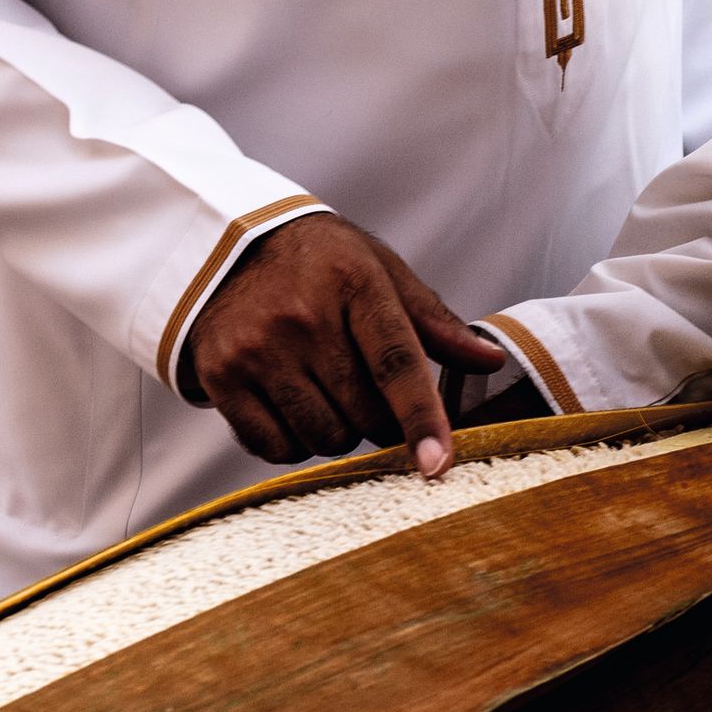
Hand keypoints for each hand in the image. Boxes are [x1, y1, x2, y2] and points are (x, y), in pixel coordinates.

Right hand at [180, 213, 507, 473]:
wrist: (226, 246)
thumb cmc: (321, 263)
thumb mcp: (378, 270)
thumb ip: (432, 321)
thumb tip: (490, 361)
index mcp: (353, 283)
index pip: (396, 363)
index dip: (421, 418)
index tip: (437, 465)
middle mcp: (301, 317)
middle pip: (363, 414)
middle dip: (379, 421)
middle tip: (367, 395)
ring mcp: (256, 349)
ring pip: (322, 437)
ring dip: (338, 433)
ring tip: (328, 394)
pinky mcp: (221, 377)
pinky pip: (274, 447)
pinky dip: (294, 444)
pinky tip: (293, 407)